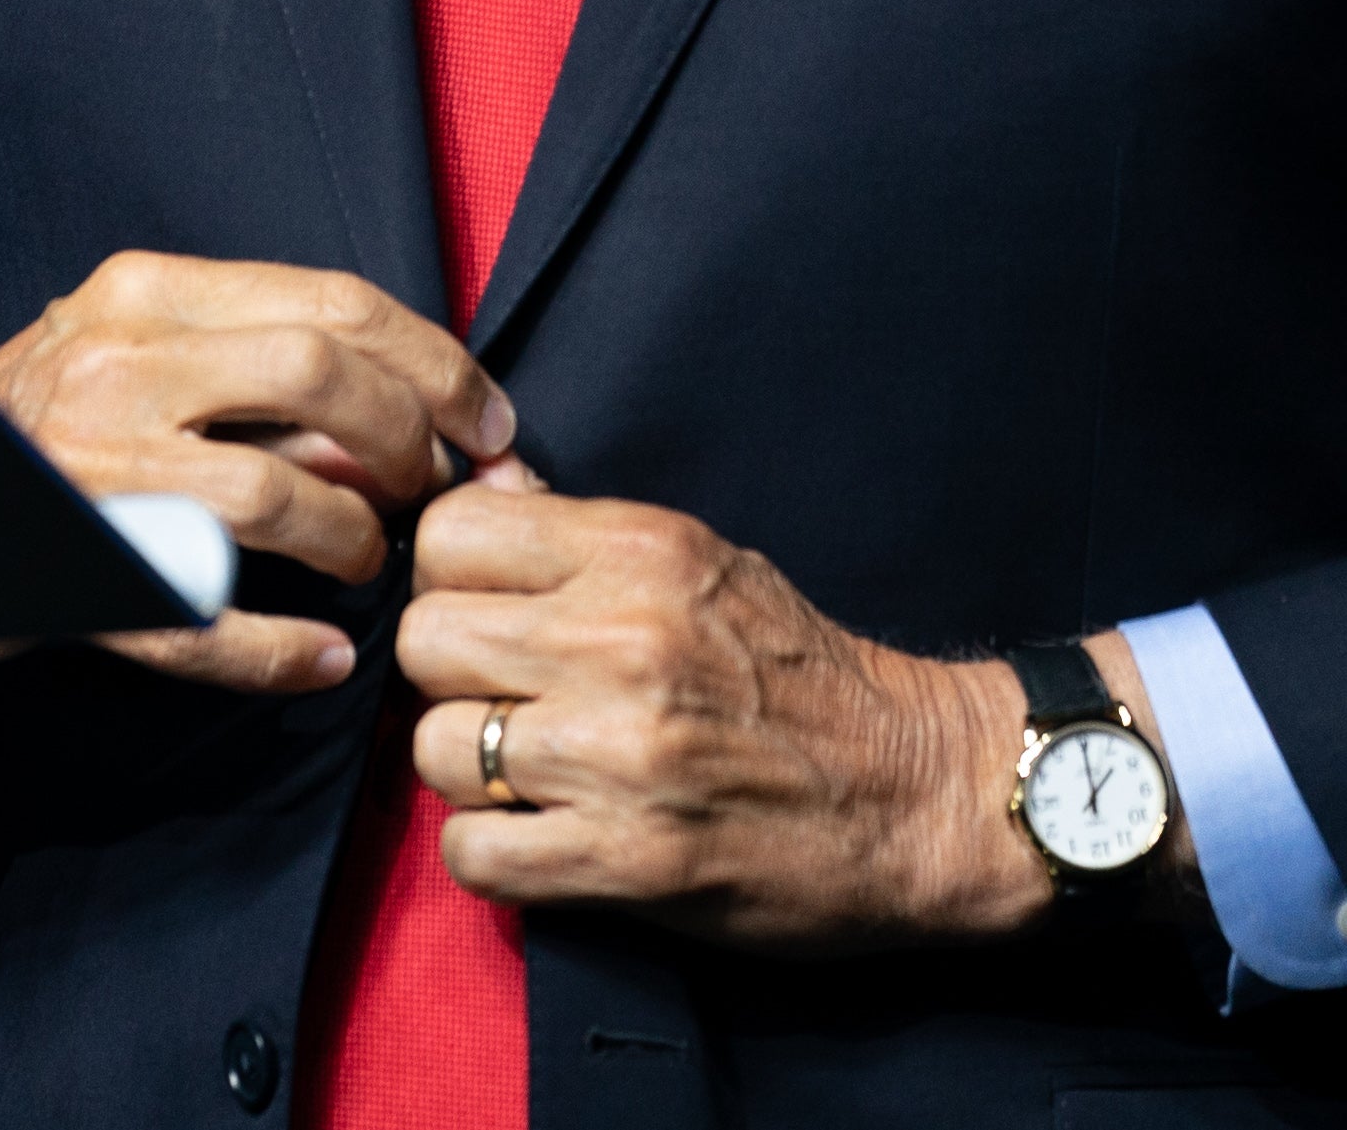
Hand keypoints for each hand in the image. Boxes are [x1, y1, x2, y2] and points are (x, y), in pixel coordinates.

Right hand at [0, 253, 515, 696]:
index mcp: (146, 294)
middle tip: (430, 494)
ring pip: (274, 496)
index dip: (437, 364)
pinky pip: (202, 621)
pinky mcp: (77, 573)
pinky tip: (327, 660)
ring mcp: (92, 471)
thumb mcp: (137, 354)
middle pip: (318, 378)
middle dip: (407, 441)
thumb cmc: (47, 425)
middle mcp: (116, 365)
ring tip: (367, 562)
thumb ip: (257, 368)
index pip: (334, 303)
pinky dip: (280, 650)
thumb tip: (415, 417)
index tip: (489, 423)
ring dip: (352, 540)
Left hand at [388, 464, 1076, 945]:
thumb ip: (586, 537)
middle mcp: (621, 641)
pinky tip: (543, 840)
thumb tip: (482, 486)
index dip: (450, 578)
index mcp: (641, 554)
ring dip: (472, 775)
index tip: (485, 613)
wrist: (921, 796)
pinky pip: (471, 854)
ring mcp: (618, 754)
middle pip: (425, 641)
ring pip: (435, 750)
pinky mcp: (625, 860)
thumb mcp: (708, 563)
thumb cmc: (808, 677)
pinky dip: (494, 855)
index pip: (449, 533)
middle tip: (506, 702)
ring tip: (533, 777)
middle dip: (451, 678)